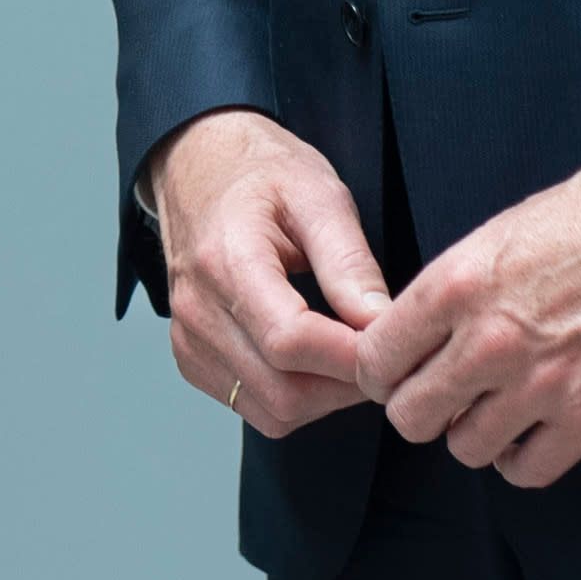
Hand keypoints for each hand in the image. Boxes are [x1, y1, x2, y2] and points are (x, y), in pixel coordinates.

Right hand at [145, 110, 393, 436]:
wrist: (199, 168)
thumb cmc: (261, 175)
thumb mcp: (318, 195)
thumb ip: (349, 261)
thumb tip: (381, 324)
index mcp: (226, 261)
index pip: (290, 342)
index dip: (351, 356)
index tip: (391, 340)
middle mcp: (198, 309)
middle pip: (284, 391)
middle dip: (346, 385)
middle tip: (381, 352)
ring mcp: (189, 340)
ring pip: (273, 412)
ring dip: (326, 398)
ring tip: (351, 352)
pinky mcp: (192, 359)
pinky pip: (254, 408)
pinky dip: (296, 398)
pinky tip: (315, 359)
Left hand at [356, 151, 580, 488]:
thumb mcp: (495, 235)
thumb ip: (448, 294)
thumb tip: (414, 340)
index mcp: (455, 285)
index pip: (377, 360)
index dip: (382, 372)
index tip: (399, 372)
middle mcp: (489, 341)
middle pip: (410, 417)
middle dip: (422, 408)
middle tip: (446, 394)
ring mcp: (541, 384)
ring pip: (465, 449)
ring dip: (475, 432)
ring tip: (497, 406)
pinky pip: (527, 471)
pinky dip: (522, 458)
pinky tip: (531, 430)